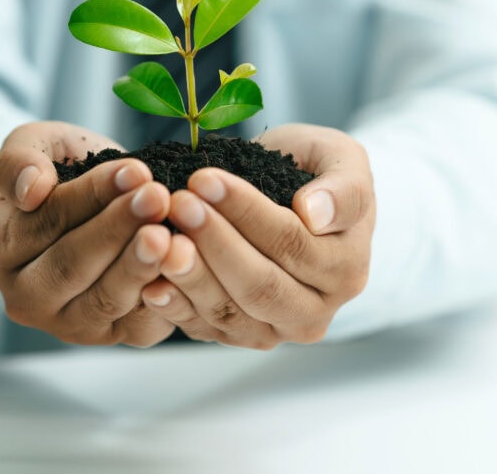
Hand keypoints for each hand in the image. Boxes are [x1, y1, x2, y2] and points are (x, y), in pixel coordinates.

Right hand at [0, 121, 176, 345]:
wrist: (84, 208)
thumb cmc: (59, 173)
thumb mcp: (32, 147)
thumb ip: (20, 159)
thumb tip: (31, 191)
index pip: (47, 221)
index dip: (92, 196)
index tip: (134, 171)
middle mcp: (25, 296)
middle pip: (72, 266)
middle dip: (119, 230)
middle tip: (158, 198)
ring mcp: (67, 323)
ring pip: (105, 299)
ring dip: (141, 266)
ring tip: (171, 234)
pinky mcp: (112, 336)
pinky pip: (139, 325)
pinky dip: (165, 298)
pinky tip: (186, 267)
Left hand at [141, 124, 373, 347]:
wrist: (296, 203)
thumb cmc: (317, 175)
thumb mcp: (343, 161)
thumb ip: (343, 188)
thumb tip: (315, 214)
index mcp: (346, 270)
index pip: (292, 242)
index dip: (246, 212)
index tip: (205, 179)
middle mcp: (315, 311)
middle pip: (260, 285)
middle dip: (214, 242)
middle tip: (178, 204)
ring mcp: (275, 330)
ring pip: (228, 311)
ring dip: (189, 274)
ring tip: (158, 237)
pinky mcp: (238, 336)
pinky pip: (204, 327)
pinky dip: (175, 306)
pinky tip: (150, 281)